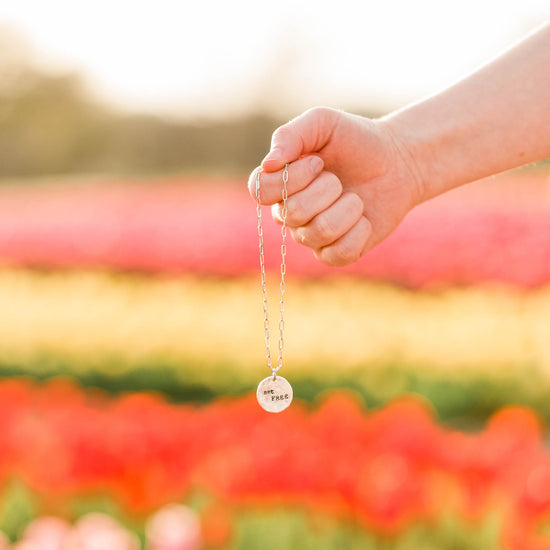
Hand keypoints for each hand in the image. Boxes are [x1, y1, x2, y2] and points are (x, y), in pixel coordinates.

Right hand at [248, 107, 423, 265]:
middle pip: (292, 213)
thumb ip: (291, 135)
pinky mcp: (336, 253)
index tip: (318, 161)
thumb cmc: (357, 140)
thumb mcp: (323, 123)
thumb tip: (269, 164)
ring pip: (318, 233)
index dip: (291, 178)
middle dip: (326, 189)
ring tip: (356, 198)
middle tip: (340, 179)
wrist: (398, 161)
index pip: (260, 190)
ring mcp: (312, 236)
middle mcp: (289, 213)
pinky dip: (358, 234)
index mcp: (280, 183)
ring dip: (347, 209)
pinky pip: (337, 255)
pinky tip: (365, 220)